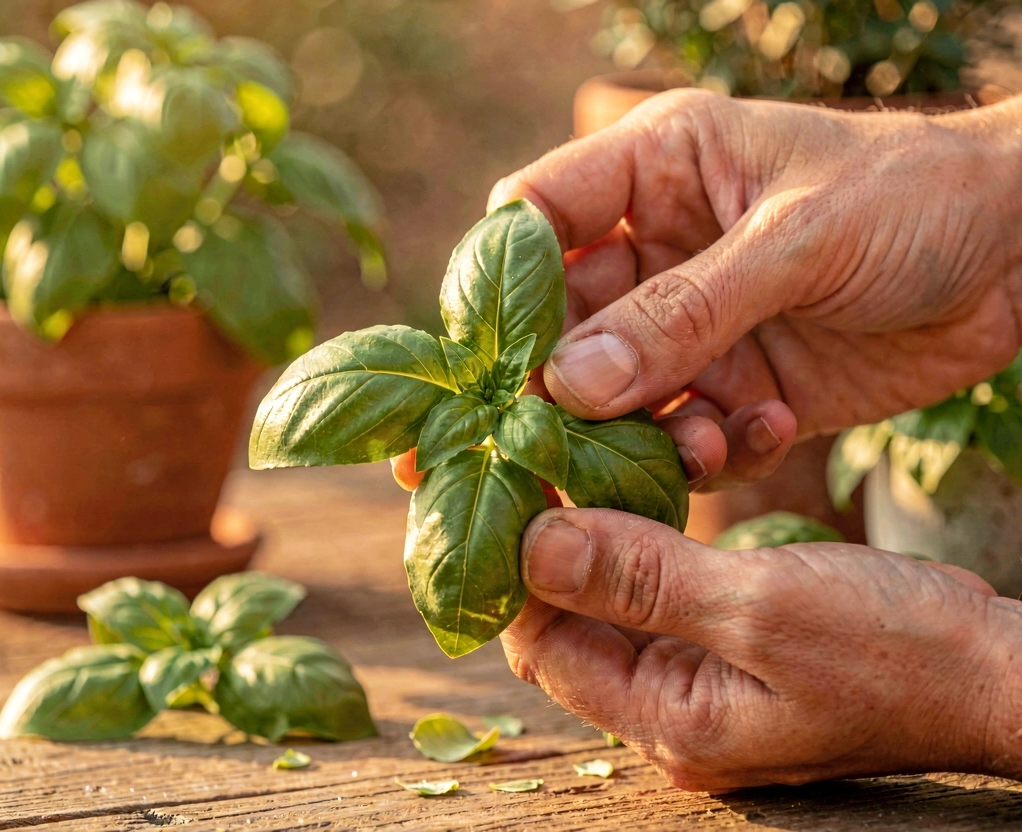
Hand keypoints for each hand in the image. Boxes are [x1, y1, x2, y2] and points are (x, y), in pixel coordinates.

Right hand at [486, 90, 1021, 489]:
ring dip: (640, 435)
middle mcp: (659, 251)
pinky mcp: (740, 386)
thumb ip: (685, 310)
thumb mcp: (798, 237)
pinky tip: (760, 434)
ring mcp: (697, 326)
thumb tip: (571, 382)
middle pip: (562, 326)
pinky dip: (713, 452)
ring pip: (620, 397)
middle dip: (557, 389)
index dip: (496, 287)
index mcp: (654, 171)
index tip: (488, 361)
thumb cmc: (918, 197)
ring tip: (697, 445)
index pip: (532, 219)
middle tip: (545, 447)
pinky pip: (691, 434)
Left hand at [501, 506, 1021, 789]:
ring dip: (593, 533)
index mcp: (669, 719)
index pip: (544, 644)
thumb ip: (644, 579)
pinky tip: (634, 486)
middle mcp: (670, 709)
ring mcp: (698, 679)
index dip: (514, 565)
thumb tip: (535, 545)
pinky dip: (640, 540)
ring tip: (571, 458)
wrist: (989, 668)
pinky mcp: (725, 647)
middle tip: (530, 457)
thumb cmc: (898, 650)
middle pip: (568, 623)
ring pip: (610, 601)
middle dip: (546, 543)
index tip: (504, 482)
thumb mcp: (763, 607)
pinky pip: (656, 593)